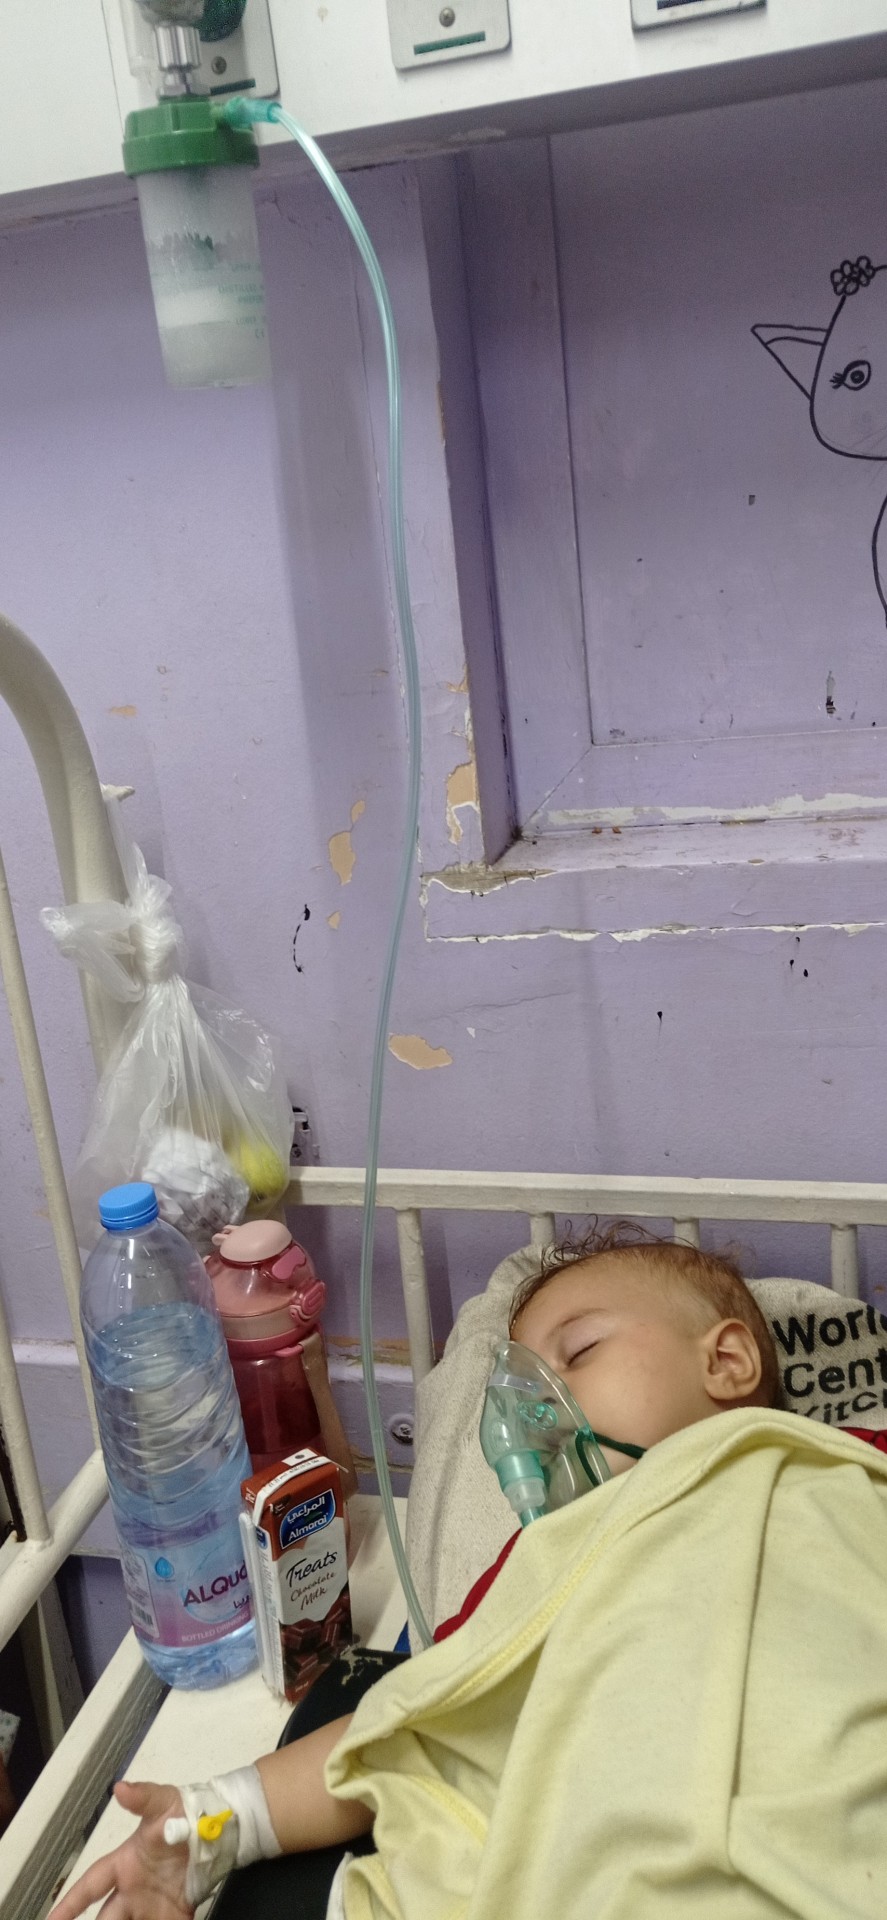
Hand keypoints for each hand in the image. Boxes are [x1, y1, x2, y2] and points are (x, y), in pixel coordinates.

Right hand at [50, 1781, 193, 1919]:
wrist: (217, 1829)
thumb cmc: (183, 1813)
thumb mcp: (164, 1802)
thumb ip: (143, 1797)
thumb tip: (120, 1788)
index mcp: (124, 1865)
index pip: (90, 1886)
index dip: (70, 1903)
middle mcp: (133, 1891)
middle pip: (107, 1919)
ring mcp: (152, 1905)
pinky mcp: (175, 1915)